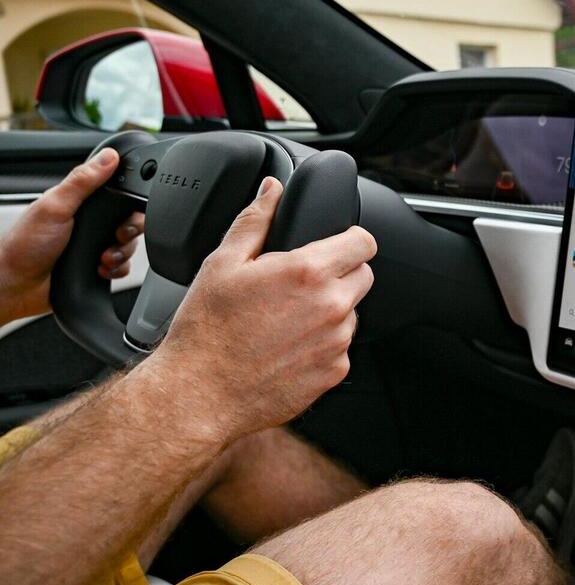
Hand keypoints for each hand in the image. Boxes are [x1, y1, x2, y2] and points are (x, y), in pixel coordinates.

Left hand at [0, 149, 144, 324]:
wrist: (17, 287)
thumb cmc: (24, 246)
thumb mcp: (55, 206)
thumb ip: (82, 181)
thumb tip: (108, 157)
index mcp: (79, 203)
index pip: (117, 194)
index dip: (129, 201)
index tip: (128, 211)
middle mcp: (89, 223)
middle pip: (128, 220)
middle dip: (128, 232)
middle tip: (116, 236)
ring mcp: (93, 245)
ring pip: (128, 245)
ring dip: (121, 254)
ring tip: (103, 259)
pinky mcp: (97, 266)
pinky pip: (122, 266)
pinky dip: (117, 269)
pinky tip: (101, 270)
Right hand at [150, 177, 375, 442]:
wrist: (199, 394)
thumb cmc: (206, 331)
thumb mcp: (222, 263)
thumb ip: (255, 220)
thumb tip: (272, 190)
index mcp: (308, 272)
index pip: (364, 242)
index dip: (351, 239)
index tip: (338, 244)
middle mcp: (331, 306)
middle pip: (364, 275)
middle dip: (341, 273)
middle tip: (302, 283)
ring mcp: (336, 342)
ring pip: (352, 313)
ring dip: (331, 310)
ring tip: (287, 319)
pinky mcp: (334, 372)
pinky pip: (341, 347)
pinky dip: (322, 344)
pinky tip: (288, 346)